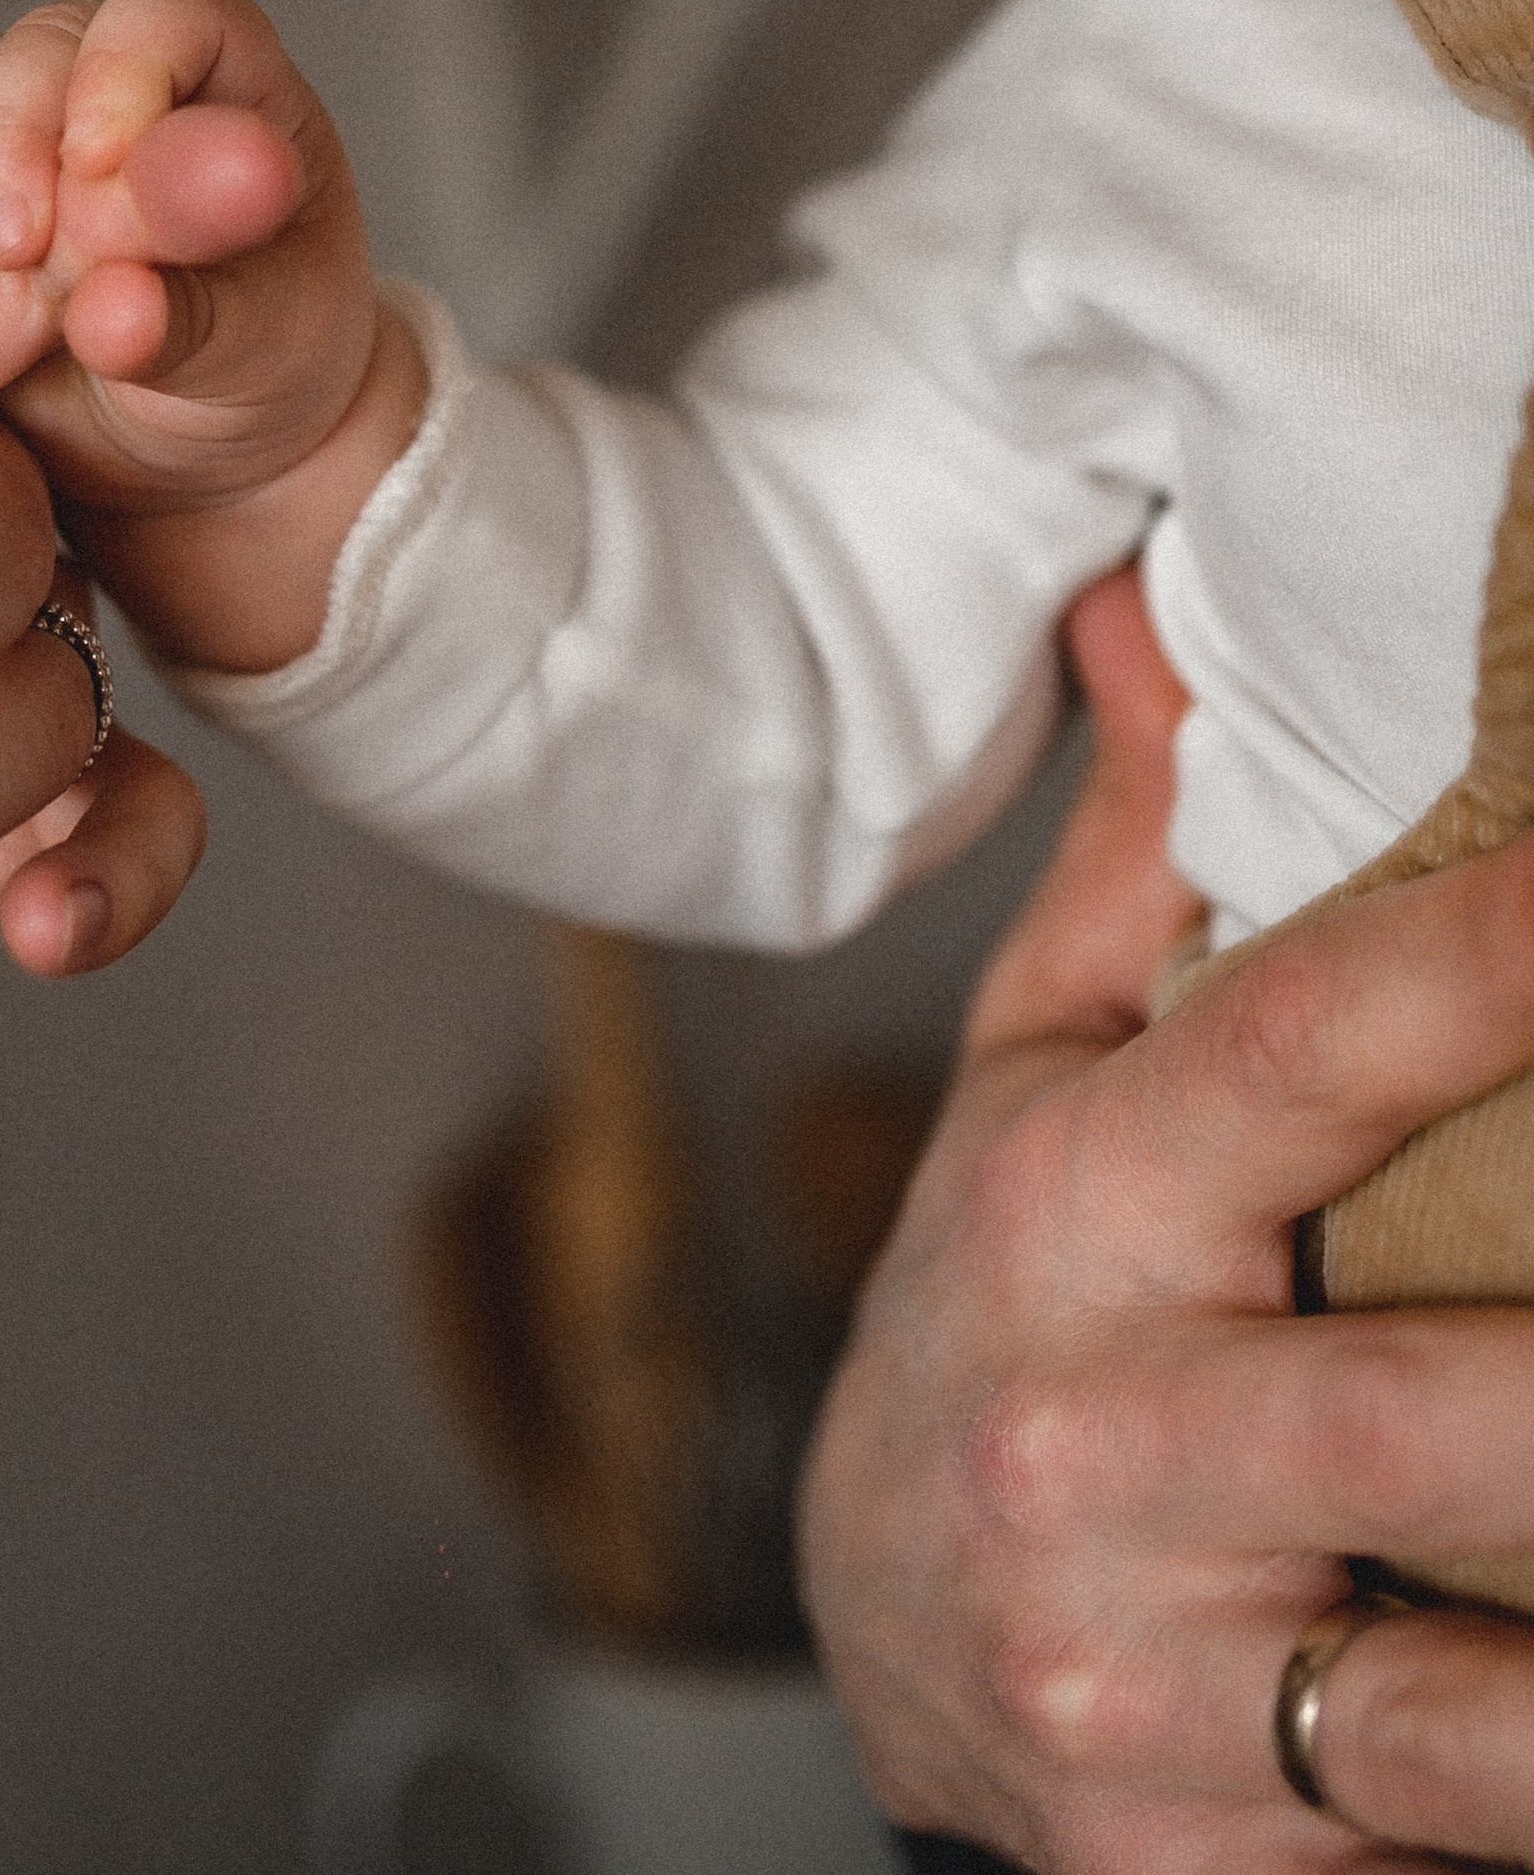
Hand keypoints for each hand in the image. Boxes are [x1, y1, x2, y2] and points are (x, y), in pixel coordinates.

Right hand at [0, 0, 425, 666]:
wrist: (195, 446)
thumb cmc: (257, 368)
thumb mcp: (253, 353)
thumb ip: (192, 315)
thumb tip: (115, 299)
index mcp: (228, 86)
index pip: (167, 15)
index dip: (124, 68)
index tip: (97, 166)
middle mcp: (114, 81)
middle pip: (37, 46)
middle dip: (9, 139)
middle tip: (15, 251)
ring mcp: (18, 127)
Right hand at [802, 568, 1533, 1869]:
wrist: (875, 1642)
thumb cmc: (1006, 1312)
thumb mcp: (1038, 1079)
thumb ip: (1137, 861)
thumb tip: (1153, 596)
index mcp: (1068, 1210)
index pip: (1306, 1048)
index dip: (1495, 960)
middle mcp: (1092, 1439)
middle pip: (1437, 1400)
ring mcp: (1147, 1678)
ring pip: (1476, 1693)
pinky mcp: (1197, 1865)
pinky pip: (1441, 1839)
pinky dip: (1529, 1791)